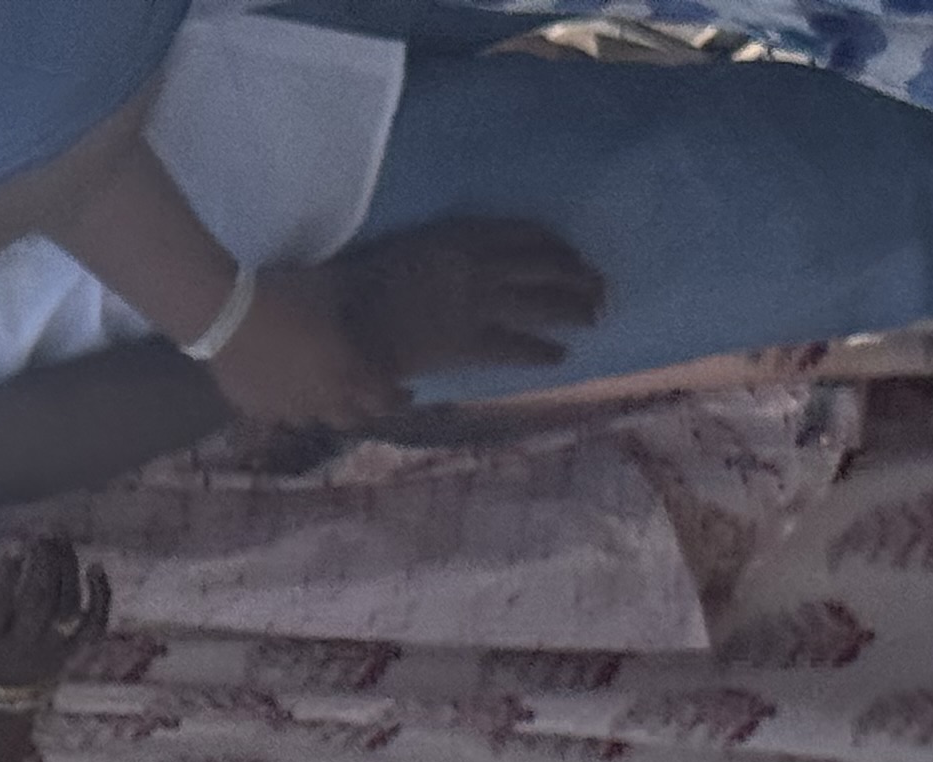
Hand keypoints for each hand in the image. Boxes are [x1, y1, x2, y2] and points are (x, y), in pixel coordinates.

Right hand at [0, 540, 110, 697]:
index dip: (6, 572)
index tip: (14, 544)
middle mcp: (19, 647)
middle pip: (38, 599)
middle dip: (42, 561)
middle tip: (41, 536)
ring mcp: (50, 651)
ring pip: (67, 605)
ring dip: (66, 566)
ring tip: (58, 539)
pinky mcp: (73, 652)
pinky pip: (95, 625)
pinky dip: (101, 596)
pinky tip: (95, 568)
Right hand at [199, 267, 406, 428]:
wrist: (226, 316)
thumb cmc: (287, 297)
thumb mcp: (332, 288)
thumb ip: (354, 304)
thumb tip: (367, 300)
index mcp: (347, 374)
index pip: (384, 400)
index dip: (399, 398)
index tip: (407, 391)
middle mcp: (321, 402)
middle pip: (351, 420)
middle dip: (362, 409)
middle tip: (365, 396)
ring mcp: (286, 411)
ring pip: (313, 420)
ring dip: (322, 409)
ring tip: (320, 392)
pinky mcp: (255, 410)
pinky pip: (278, 415)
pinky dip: (287, 405)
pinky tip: (281, 388)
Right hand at [321, 216, 604, 387]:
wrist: (333, 320)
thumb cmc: (348, 288)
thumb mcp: (396, 255)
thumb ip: (428, 261)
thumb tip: (447, 272)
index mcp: (456, 236)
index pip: (520, 233)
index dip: (550, 243)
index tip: (566, 249)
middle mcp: (475, 263)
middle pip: (542, 263)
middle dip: (575, 274)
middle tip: (599, 283)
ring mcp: (475, 302)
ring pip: (541, 300)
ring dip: (573, 307)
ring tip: (594, 314)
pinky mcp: (466, 342)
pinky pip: (515, 345)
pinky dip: (539, 350)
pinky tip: (561, 357)